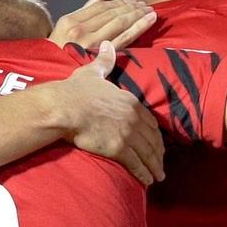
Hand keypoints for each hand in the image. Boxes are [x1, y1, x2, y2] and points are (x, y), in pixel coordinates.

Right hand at [44, 41, 165, 184]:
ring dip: (154, 166)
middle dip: (158, 153)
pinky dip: (143, 173)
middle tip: (161, 163)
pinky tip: (147, 180)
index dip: (155, 134)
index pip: (149, 121)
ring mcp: (128, 134)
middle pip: (153, 139)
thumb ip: (104, 61)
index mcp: (130, 101)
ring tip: (157, 176)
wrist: (65, 108)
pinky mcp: (119, 148)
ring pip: (147, 153)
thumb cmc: (75, 90)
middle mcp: (133, 118)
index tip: (157, 142)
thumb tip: (107, 45)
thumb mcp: (92, 72)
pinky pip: (136, 163)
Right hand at [49, 0, 156, 49]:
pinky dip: (138, 28)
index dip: (119, 2)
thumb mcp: (65, 26)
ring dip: (138, 15)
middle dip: (132, 7)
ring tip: (150, 11)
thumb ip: (87, 7)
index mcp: (71, 21)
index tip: (132, 0)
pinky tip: (148, 21)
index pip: (101, 7)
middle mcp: (81, 31)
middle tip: (145, 4)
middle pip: (113, 14)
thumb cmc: (59, 51)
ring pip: (120, 24)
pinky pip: (124, 39)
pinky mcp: (101, 57)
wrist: (50, 74)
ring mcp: (91, 44)